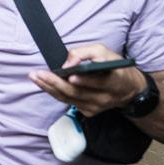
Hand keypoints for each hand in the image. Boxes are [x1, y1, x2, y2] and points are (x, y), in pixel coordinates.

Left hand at [29, 43, 144, 116]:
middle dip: (55, 82)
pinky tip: (44, 85)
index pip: (98, 82)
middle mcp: (106, 97)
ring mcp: (97, 107)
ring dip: (49, 88)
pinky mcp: (90, 112)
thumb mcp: (104, 52)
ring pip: (69, 98)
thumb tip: (68, 62)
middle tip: (38, 74)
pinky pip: (68, 102)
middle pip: (77, 92)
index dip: (83, 80)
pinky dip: (55, 93)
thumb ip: (85, 53)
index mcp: (114, 81)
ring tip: (35, 77)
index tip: (68, 74)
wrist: (128, 89)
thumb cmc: (115, 67)